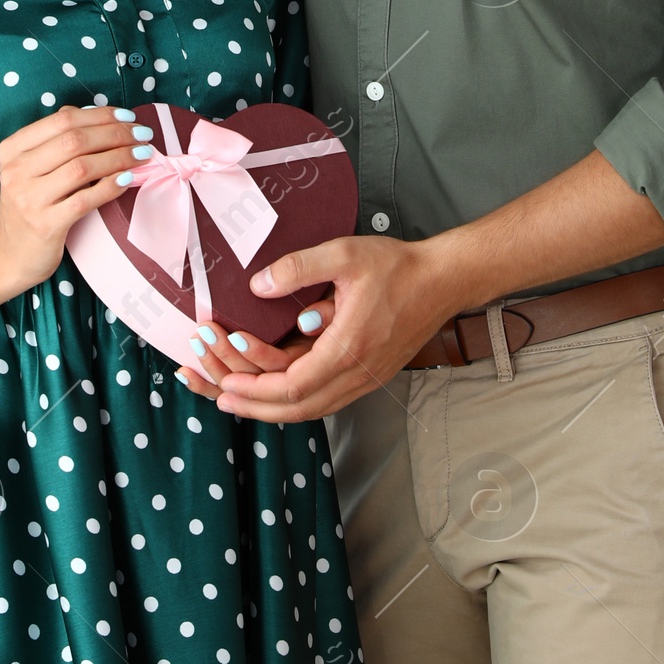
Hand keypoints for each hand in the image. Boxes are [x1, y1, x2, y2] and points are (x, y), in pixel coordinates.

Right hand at [0, 104, 148, 297]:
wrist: (11, 254)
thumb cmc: (31, 203)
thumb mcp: (34, 167)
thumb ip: (58, 139)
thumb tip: (100, 115)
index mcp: (13, 149)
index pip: (62, 120)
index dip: (100, 115)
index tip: (127, 116)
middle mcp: (17, 171)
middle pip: (75, 141)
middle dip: (116, 134)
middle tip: (142, 135)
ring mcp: (29, 199)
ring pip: (83, 168)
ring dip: (119, 158)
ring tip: (142, 155)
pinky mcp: (45, 225)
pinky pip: (86, 200)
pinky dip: (111, 186)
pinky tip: (127, 179)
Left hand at [203, 234, 462, 421]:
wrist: (443, 280)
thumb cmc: (398, 267)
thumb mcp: (344, 254)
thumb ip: (298, 267)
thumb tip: (257, 286)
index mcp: (348, 348)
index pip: (293, 386)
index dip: (255, 389)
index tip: (226, 381)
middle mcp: (357, 373)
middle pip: (299, 409)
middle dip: (255, 407)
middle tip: (220, 398)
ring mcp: (366, 378)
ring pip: (313, 409)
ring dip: (274, 409)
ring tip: (241, 401)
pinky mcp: (370, 376)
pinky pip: (327, 400)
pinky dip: (297, 402)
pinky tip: (280, 393)